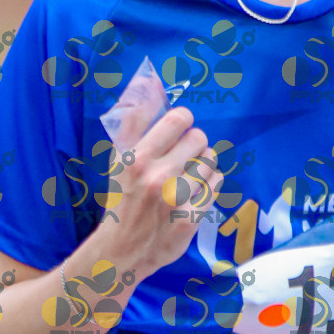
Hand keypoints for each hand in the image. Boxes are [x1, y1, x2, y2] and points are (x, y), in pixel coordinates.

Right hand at [115, 105, 223, 277]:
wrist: (122, 249)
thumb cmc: (121, 199)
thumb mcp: (118, 159)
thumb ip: (132, 122)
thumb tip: (149, 83)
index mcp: (136, 158)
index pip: (178, 119)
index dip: (183, 120)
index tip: (180, 128)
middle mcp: (157, 177)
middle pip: (199, 138)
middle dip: (194, 144)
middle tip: (184, 156)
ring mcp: (176, 199)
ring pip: (210, 161)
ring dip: (203, 165)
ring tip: (188, 175)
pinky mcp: (191, 218)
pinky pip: (216, 184)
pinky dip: (209, 184)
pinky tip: (195, 192)